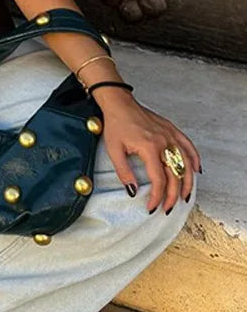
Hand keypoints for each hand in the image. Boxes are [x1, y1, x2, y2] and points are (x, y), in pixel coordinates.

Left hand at [95, 90, 200, 212]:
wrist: (119, 103)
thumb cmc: (116, 125)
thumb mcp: (114, 150)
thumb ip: (124, 172)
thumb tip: (132, 192)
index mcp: (149, 147)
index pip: (159, 179)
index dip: (157, 196)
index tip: (151, 206)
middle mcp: (164, 142)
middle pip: (175, 175)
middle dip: (172, 195)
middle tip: (168, 208)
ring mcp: (170, 135)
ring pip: (186, 163)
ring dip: (188, 182)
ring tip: (185, 196)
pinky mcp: (172, 130)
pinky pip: (188, 146)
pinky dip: (194, 159)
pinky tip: (196, 170)